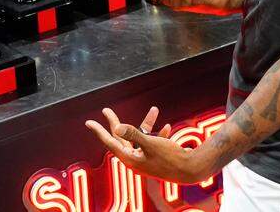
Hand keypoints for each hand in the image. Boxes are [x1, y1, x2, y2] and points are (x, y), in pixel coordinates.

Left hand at [86, 107, 210, 183]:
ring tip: (155, 110)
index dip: (99, 131)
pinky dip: (157, 133)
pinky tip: (166, 126)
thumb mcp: (150, 144)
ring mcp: (145, 159)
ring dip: (146, 124)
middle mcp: (135, 160)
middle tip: (106, 110)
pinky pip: (152, 143)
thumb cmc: (170, 158)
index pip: (110, 142)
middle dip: (116, 123)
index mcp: (130, 159)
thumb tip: (117, 127)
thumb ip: (134, 134)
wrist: (190, 170)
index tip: (89, 122)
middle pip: (121, 138)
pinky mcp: (155, 158)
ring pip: (139, 138)